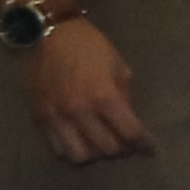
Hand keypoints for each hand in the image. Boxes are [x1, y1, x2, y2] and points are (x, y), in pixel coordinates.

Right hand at [21, 13, 150, 165]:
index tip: (150, 149)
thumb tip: (129, 119)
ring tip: (101, 144)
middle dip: (122, 150)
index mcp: (104, 96)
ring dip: (95, 154)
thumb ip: (125, 96)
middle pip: (106, 150)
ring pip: (79, 156)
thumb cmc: (88, 45)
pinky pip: (56, 148)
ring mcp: (57, 117)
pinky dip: (72, 150)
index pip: (130, 134)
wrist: (47, 33)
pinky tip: (80, 141)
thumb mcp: (118, 66)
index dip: (144, 145)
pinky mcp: (39, 118)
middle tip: (126, 145)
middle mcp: (80, 112)